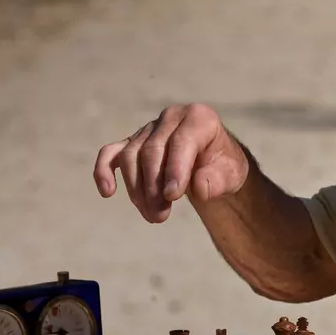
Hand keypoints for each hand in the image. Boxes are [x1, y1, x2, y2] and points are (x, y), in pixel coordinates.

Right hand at [93, 104, 249, 222]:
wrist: (214, 165)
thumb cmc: (223, 168)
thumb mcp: (232, 175)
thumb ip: (217, 180)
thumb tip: (198, 187)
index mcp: (199, 118)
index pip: (182, 141)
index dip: (175, 169)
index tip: (173, 196)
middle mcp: (171, 117)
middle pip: (152, 150)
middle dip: (154, 187)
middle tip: (161, 216)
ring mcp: (149, 129)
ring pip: (131, 156)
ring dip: (137, 189)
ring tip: (153, 216)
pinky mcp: (132, 142)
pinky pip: (110, 153)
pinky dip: (104, 171)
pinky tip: (107, 192)